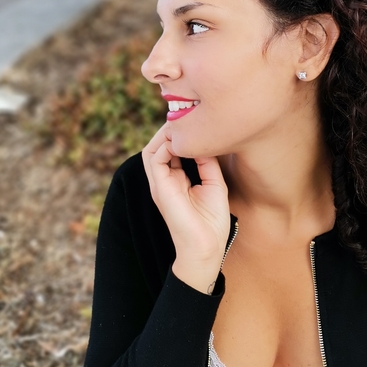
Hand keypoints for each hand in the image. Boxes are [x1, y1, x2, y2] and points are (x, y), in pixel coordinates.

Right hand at [141, 122, 230, 267]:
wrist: (206, 248)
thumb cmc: (211, 222)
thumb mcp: (214, 183)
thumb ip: (208, 162)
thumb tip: (206, 140)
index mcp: (176, 180)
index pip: (171, 150)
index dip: (180, 135)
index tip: (197, 122)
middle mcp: (164, 180)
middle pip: (157, 146)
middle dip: (170, 131)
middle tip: (188, 119)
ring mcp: (160, 184)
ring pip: (151, 149)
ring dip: (165, 135)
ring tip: (184, 127)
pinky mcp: (160, 188)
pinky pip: (154, 159)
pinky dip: (166, 145)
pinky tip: (183, 142)